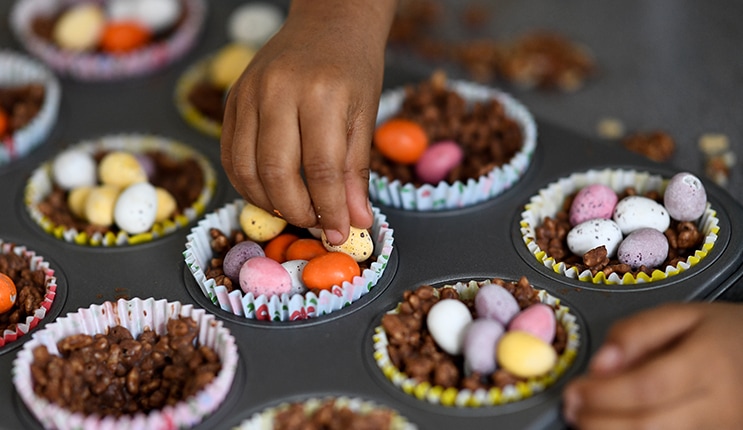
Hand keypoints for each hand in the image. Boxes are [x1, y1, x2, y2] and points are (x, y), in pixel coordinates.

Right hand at [221, 0, 397, 244]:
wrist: (326, 24)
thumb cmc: (352, 69)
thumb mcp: (365, 116)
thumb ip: (356, 171)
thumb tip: (357, 221)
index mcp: (321, 93)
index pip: (321, 168)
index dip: (329, 209)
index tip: (340, 233)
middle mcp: (278, 91)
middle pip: (276, 172)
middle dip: (296, 210)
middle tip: (316, 223)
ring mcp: (249, 94)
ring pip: (245, 168)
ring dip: (268, 202)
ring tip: (294, 210)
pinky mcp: (232, 99)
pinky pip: (230, 154)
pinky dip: (246, 183)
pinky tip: (269, 192)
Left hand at [562, 302, 742, 428]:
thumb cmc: (724, 334)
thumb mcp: (683, 315)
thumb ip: (637, 332)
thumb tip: (600, 362)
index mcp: (707, 363)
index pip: (646, 387)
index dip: (602, 394)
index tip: (573, 389)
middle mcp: (717, 405)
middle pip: (647, 425)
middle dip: (598, 421)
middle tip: (571, 408)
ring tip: (585, 418)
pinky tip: (612, 424)